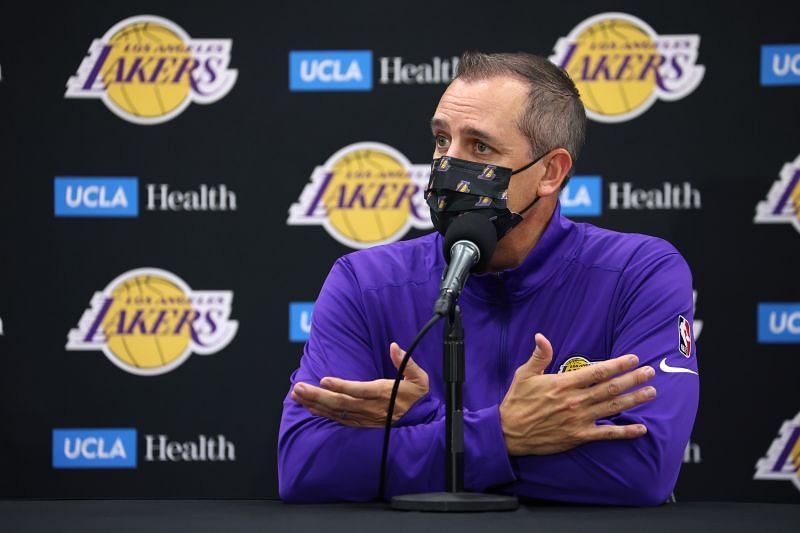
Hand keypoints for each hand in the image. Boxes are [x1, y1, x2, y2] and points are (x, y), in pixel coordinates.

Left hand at [290, 343, 428, 426]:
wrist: (420, 418)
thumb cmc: (416, 394)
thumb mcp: (420, 377)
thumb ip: (407, 362)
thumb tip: (394, 346)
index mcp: (385, 393)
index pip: (360, 390)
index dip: (342, 386)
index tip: (324, 380)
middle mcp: (373, 408)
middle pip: (342, 403)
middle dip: (318, 396)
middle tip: (299, 388)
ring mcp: (366, 418)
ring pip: (337, 412)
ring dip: (315, 403)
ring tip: (297, 395)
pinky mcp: (362, 423)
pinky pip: (340, 420)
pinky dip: (323, 414)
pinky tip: (310, 407)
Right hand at [500, 333, 655, 455]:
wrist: (509, 432)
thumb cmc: (517, 401)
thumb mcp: (524, 374)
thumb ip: (539, 356)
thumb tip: (541, 336)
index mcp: (564, 384)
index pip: (597, 371)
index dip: (618, 364)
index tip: (633, 358)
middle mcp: (575, 401)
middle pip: (611, 388)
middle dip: (633, 378)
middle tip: (650, 372)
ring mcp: (579, 420)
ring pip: (613, 408)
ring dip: (634, 399)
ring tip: (651, 392)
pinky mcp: (578, 437)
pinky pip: (606, 434)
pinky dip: (625, 432)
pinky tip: (641, 429)